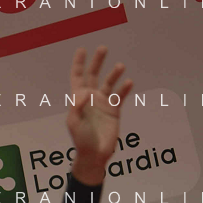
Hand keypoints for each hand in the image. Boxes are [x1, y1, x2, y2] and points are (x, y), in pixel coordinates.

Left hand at [66, 46, 132, 185]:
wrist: (94, 154)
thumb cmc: (81, 139)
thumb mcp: (74, 123)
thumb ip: (77, 107)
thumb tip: (84, 92)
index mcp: (78, 99)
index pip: (77, 77)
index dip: (78, 63)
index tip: (82, 49)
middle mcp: (91, 98)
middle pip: (93, 75)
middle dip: (97, 62)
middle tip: (103, 48)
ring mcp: (103, 103)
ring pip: (109, 83)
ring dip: (114, 74)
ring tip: (120, 66)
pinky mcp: (114, 111)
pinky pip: (120, 96)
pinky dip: (124, 88)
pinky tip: (128, 82)